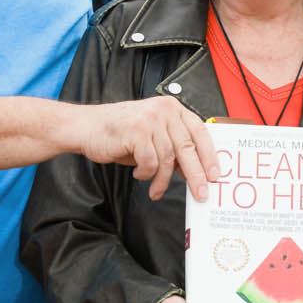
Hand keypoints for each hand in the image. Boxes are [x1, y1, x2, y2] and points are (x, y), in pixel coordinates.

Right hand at [76, 96, 220, 200]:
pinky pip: (150, 163)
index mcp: (171, 108)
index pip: (199, 132)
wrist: (86, 127)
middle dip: (196, 175)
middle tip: (201, 194)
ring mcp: (150, 120)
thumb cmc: (119, 133)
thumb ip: (172, 146)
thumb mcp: (151, 135)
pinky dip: (145, 174)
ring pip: (168, 159)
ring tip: (155, 190)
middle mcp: (163, 110)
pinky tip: (137, 174)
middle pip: (188, 148)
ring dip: (162, 180)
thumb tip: (193, 170)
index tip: (216, 175)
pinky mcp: (137, 132)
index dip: (210, 155)